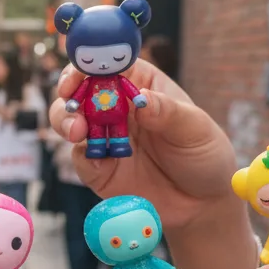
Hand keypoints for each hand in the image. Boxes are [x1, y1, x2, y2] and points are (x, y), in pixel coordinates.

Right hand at [49, 60, 237, 231]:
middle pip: (80, 90)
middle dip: (69, 95)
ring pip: (69, 121)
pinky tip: (99, 164)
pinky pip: (81, 159)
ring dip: (65, 122)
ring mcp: (104, 137)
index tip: (78, 75)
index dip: (88, 65)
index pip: (109, 65)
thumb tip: (141, 99)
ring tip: (76, 133)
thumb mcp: (195, 129)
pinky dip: (82, 158)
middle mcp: (116, 107)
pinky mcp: (99, 168)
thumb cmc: (203, 155)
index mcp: (140, 85)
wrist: (200, 203)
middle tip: (72, 108)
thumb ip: (168, 112)